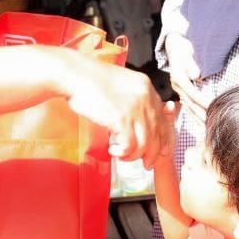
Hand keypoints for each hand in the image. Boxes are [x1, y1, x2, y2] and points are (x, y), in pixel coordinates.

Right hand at [63, 52, 167, 169]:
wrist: (75, 74)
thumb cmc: (90, 80)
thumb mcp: (120, 84)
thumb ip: (133, 99)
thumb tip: (137, 121)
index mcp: (146, 87)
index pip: (162, 118)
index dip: (162, 138)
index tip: (158, 150)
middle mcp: (145, 98)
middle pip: (157, 134)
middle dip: (152, 153)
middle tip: (146, 164)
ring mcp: (135, 109)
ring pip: (145, 144)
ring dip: (133, 155)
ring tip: (121, 155)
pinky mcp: (122, 119)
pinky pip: (129, 146)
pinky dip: (122, 153)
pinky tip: (113, 149)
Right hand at [164, 33, 208, 122]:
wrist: (174, 44)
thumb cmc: (183, 47)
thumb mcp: (186, 51)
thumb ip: (191, 63)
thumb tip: (196, 75)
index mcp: (179, 78)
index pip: (193, 94)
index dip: (203, 102)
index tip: (213, 108)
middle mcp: (177, 86)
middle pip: (191, 105)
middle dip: (202, 115)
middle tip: (212, 125)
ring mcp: (178, 89)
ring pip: (189, 108)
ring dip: (198, 119)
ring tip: (207, 129)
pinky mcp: (181, 91)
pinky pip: (188, 106)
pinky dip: (194, 115)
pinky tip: (200, 123)